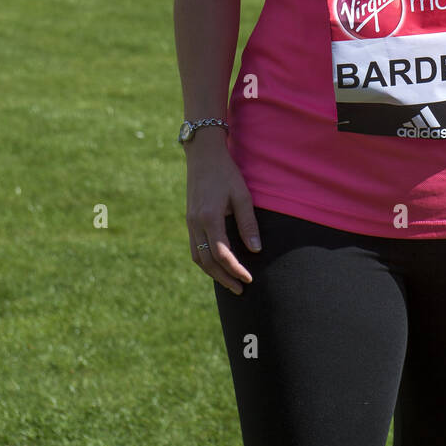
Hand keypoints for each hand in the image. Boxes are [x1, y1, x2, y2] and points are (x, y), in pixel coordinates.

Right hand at [185, 135, 261, 294]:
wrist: (203, 155)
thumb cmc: (226, 173)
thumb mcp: (242, 195)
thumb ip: (248, 223)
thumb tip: (256, 250)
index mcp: (209, 217)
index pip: (221, 254)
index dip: (235, 269)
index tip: (249, 279)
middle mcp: (196, 223)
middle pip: (206, 262)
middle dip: (224, 278)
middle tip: (240, 289)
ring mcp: (190, 222)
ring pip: (198, 257)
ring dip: (213, 273)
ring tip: (230, 282)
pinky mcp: (190, 220)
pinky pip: (195, 248)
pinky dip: (206, 261)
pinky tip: (218, 265)